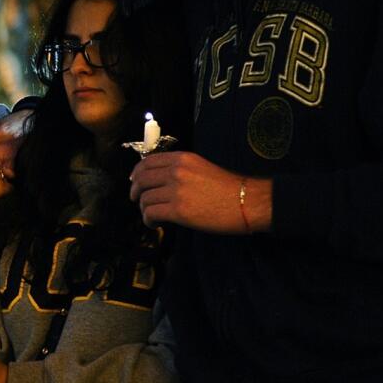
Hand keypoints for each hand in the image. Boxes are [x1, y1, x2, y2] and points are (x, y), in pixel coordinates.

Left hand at [129, 151, 270, 233]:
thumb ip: (180, 170)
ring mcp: (176, 190)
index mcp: (182, 159)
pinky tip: (156, 223)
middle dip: (135, 192)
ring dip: (144, 209)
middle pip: (141, 180)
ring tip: (153, 215)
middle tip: (137, 200)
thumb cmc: (229, 188)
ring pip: (144, 198)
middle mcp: (176, 171)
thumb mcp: (201, 168)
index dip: (136, 173)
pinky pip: (150, 213)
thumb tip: (159, 181)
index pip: (147, 161)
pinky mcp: (178, 210)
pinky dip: (149, 220)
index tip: (134, 182)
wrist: (248, 202)